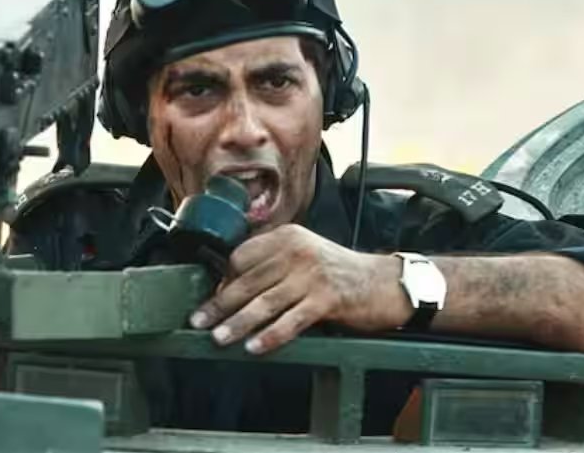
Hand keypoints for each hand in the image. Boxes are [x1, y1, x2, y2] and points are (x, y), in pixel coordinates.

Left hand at [189, 224, 411, 353]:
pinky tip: (254, 347)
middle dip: (220, 304)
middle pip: (248, 281)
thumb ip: (273, 265)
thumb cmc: (338, 273)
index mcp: (287, 237)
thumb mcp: (304, 256)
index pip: (242, 256)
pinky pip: (291, 321)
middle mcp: (297, 251)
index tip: (212, 299)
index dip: (224, 280)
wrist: (384, 283)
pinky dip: (270, 336)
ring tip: (219, 337)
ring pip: (265, 302)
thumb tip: (231, 288)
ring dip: (238, 323)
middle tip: (200, 320)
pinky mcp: (327, 299)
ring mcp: (312, 275)